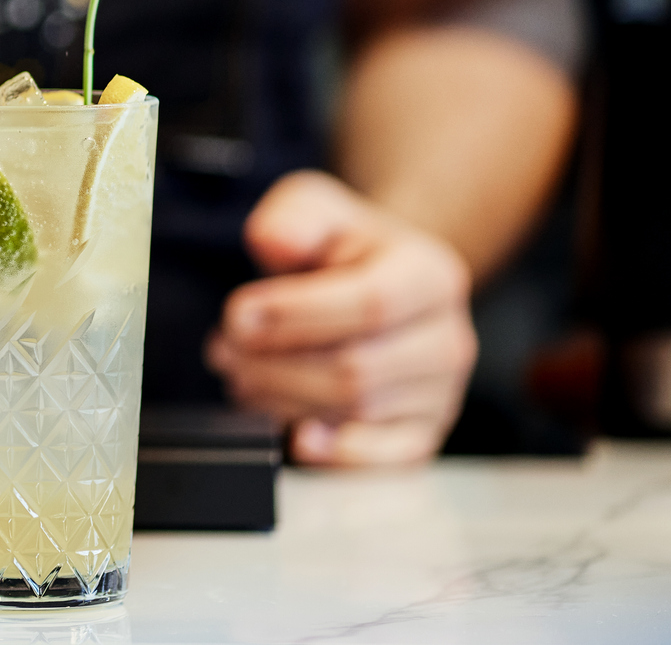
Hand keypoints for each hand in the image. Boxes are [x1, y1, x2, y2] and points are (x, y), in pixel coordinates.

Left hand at [205, 171, 476, 465]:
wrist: (378, 285)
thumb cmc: (342, 250)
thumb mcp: (313, 207)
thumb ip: (292, 217)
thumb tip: (273, 243)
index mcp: (430, 275)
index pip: (369, 304)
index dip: (294, 315)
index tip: (235, 315)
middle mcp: (447, 339)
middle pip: (355, 369)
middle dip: (273, 364)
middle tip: (223, 350)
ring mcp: (440, 395)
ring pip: (354, 413)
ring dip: (282, 400)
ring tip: (242, 375)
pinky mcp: (421, 437)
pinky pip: (380, 462)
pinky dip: (332, 456)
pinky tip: (294, 436)